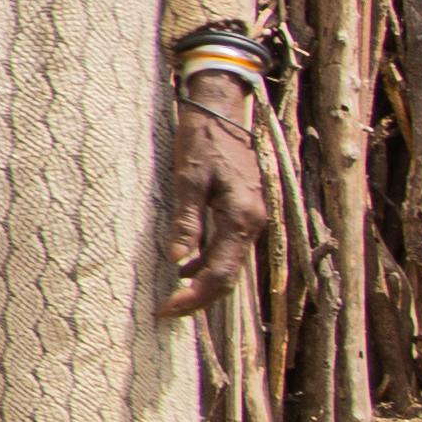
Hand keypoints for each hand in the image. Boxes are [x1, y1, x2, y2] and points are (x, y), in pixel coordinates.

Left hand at [161, 87, 274, 320]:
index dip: (194, 298)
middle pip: (229, 276)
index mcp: (242, 218)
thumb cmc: (202, 139)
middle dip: (199, 297)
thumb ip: (186, 221)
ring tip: (172, 294)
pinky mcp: (245, 210)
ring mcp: (252, 217)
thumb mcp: (188, 178)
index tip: (166, 311)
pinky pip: (228, 247)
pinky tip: (185, 264)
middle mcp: (254, 222)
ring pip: (230, 263)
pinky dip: (208, 261)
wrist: (221, 109)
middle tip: (166, 311)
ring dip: (204, 281)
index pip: (220, 275)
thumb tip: (178, 260)